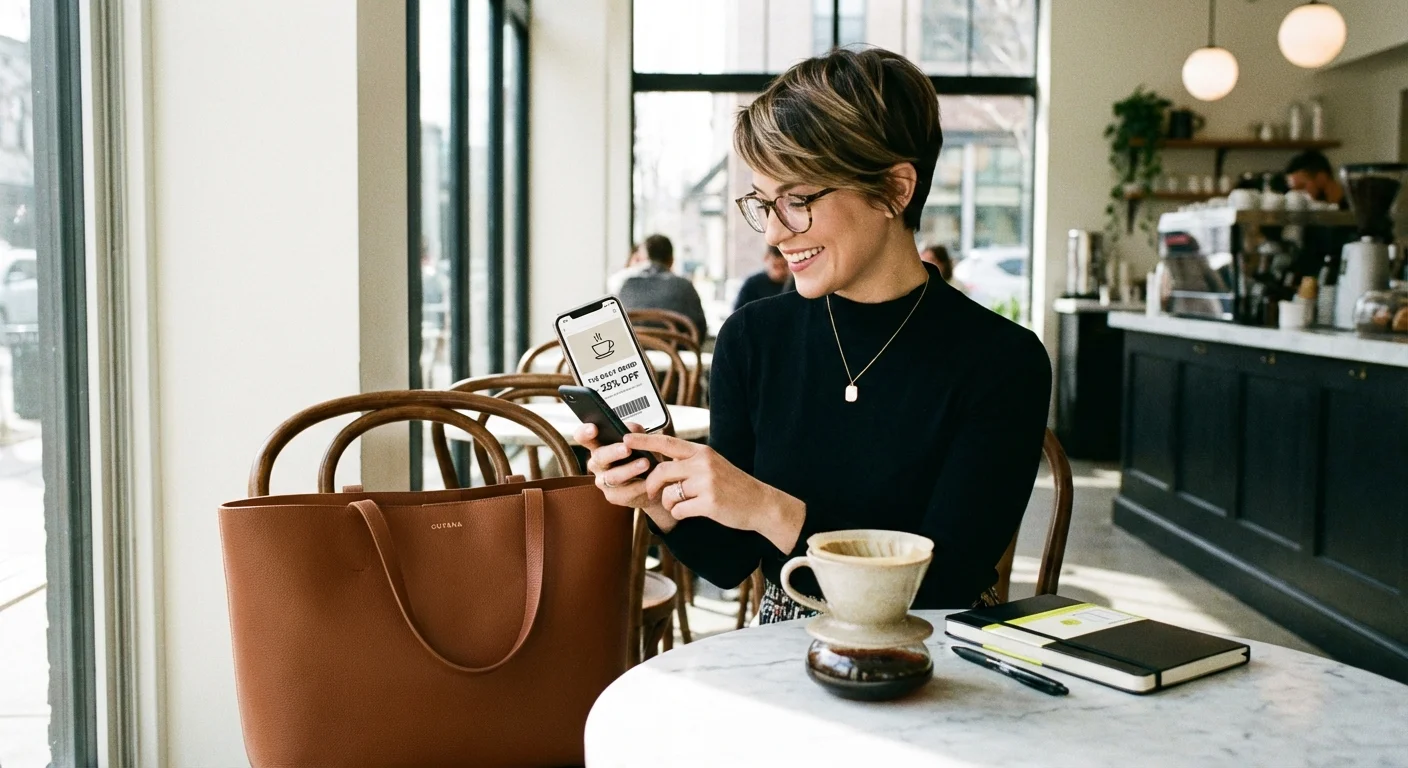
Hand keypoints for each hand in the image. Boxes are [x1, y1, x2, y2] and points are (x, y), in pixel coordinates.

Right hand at [576, 422, 656, 511]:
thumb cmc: (642, 456)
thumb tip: (630, 429)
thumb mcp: (639, 439)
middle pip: (599, 457)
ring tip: (645, 463)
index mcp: (599, 446)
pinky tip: (649, 481)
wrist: (654, 481)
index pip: (584, 437)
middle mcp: (597, 464)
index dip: (584, 433)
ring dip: (629, 469)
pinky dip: (639, 486)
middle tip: (627, 449)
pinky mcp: (614, 496)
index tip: (593, 428)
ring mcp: (603, 481)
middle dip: (613, 452)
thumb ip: (634, 431)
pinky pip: (626, 492)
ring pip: (612, 476)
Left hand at [626, 432, 804, 552]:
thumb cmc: (733, 486)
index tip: (626, 439)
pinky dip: (680, 514)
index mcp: (702, 452)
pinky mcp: (709, 503)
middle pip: (661, 471)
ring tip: (680, 505)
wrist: (760, 503)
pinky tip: (691, 513)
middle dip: (651, 485)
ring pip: (668, 493)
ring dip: (668, 503)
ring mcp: (707, 483)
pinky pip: (679, 510)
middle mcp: (703, 464)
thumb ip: (689, 462)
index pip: (667, 442)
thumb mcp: (712, 465)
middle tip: (651, 493)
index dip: (644, 440)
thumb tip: (659, 463)